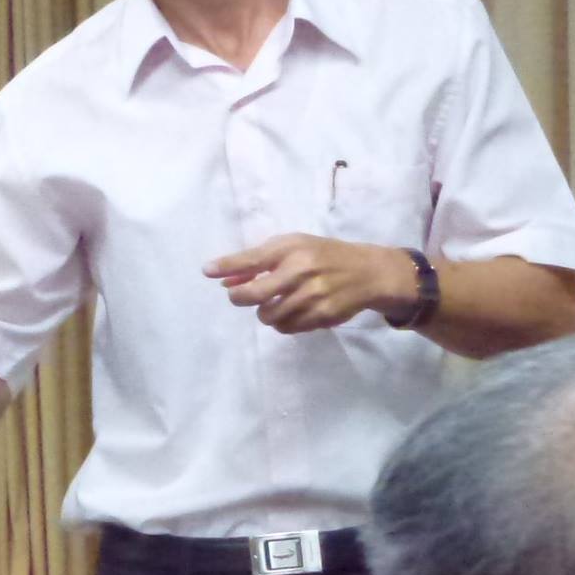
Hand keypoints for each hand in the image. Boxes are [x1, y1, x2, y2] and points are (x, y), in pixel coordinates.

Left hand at [202, 234, 419, 333]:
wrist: (367, 272)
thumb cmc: (323, 254)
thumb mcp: (293, 247)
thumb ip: (259, 261)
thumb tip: (224, 280)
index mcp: (292, 248)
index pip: (251, 259)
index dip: (226, 266)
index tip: (207, 271)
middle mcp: (301, 271)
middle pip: (253, 295)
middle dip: (239, 298)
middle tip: (239, 297)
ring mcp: (312, 296)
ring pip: (268, 316)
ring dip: (264, 312)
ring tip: (273, 303)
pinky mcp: (322, 317)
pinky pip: (287, 328)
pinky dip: (282, 322)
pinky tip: (290, 311)